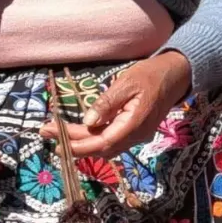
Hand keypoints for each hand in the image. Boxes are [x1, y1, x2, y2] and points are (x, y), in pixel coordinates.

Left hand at [41, 51, 192, 158]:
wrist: (175, 75)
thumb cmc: (151, 75)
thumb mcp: (126, 83)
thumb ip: (107, 103)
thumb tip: (88, 121)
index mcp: (135, 124)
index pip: (103, 142)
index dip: (79, 145)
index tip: (58, 140)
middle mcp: (136, 136)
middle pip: (100, 147)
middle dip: (73, 143)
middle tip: (47, 131)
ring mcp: (136, 136)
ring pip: (104, 146)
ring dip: (80, 142)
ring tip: (56, 132)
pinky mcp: (133, 131)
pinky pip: (110, 140)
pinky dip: (92, 138)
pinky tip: (77, 132)